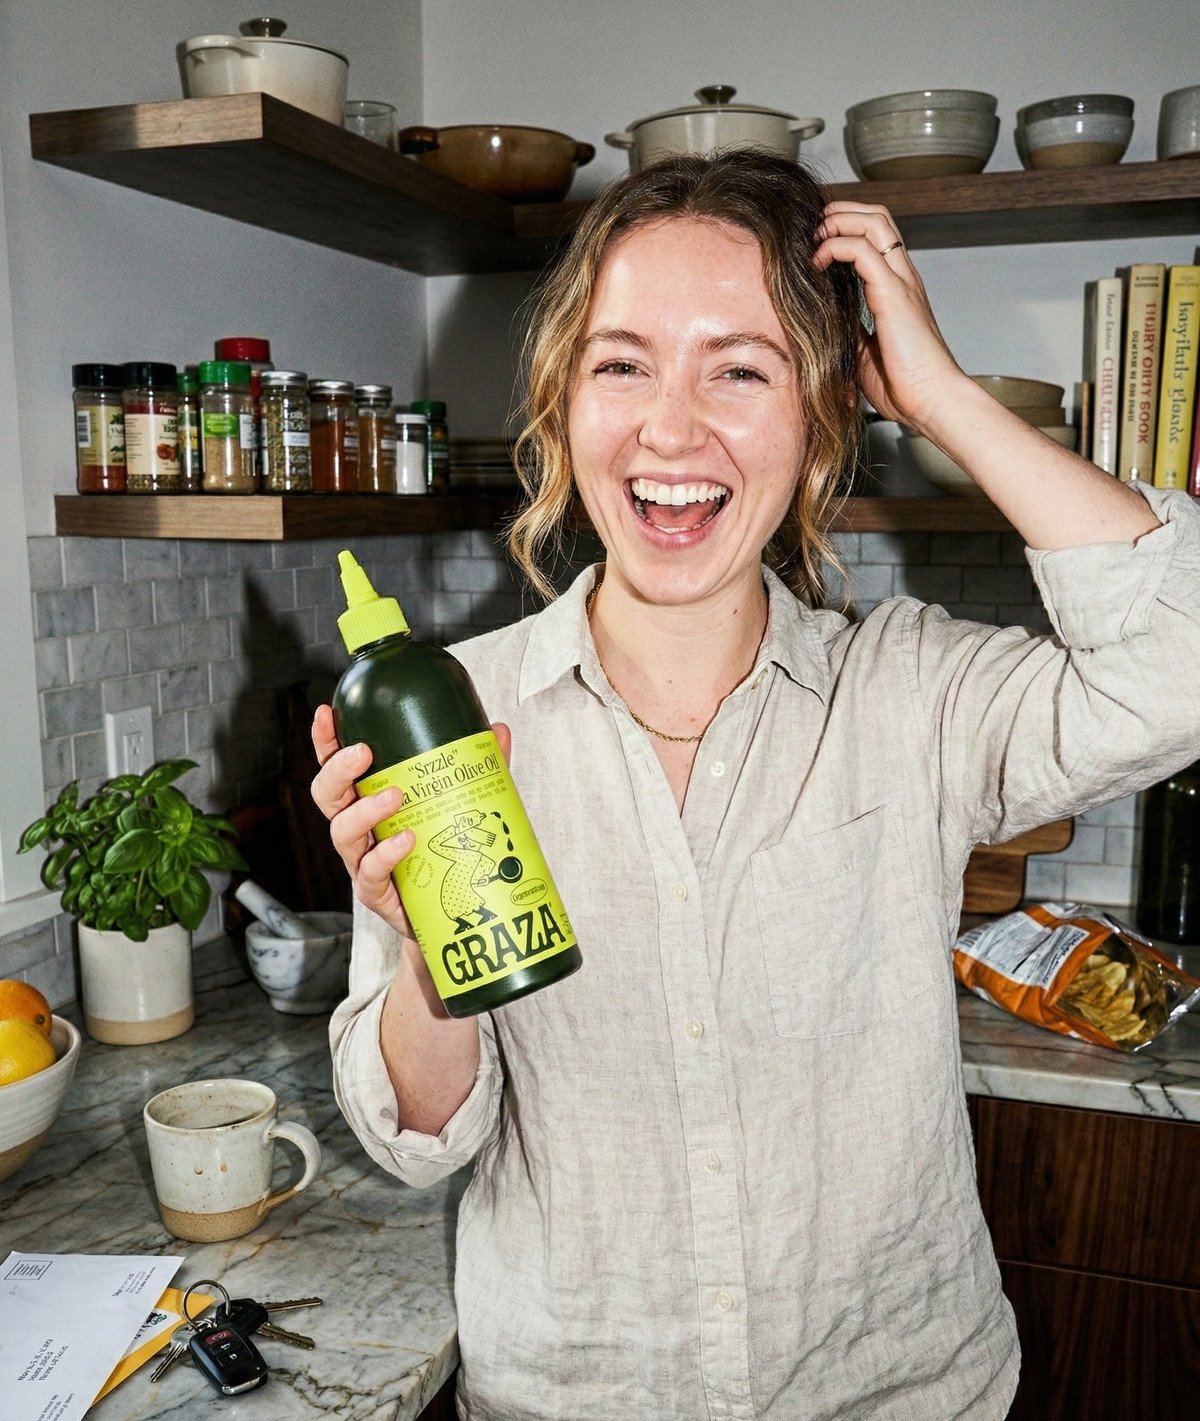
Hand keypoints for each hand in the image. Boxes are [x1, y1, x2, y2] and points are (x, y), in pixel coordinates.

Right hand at [310, 705, 512, 939]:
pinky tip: (407, 840)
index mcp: (367, 800)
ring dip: (365, 810)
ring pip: (342, 832)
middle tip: (363, 752)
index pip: (336, 766)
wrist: (445, 915)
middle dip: (337, 770)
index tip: (328, 712)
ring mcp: (361, 861)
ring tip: (396, 797)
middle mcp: (357, 829)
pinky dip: (386, 854)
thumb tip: (497, 730)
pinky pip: (370, 872)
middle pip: (326, 795)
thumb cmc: (441, 853)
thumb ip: (476, 768)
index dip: (326, 740)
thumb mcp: (460, 804)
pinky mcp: (375, 891)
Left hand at [813, 201, 964, 433]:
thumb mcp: (863, 352)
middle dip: (842, 212)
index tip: (816, 239)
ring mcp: (902, 282)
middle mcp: (903, 277)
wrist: (931, 401)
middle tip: (813, 228)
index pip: (877, 236)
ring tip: (815, 238)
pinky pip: (863, 251)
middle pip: (878, 216)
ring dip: (839, 221)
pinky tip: (818, 262)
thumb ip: (849, 329)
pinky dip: (836, 246)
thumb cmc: (903, 385)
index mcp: (897, 289)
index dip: (847, 226)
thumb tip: (824, 321)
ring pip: (874, 222)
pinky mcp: (894, 294)